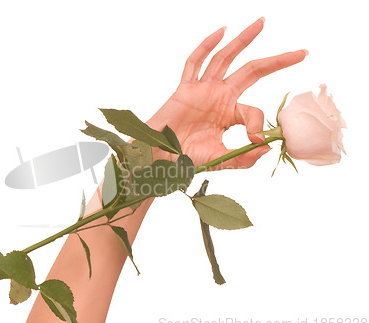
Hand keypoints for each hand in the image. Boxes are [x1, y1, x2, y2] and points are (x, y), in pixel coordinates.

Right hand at [147, 18, 306, 168]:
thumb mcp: (220, 160)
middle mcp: (219, 97)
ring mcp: (203, 90)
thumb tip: (267, 146)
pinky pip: (195, 63)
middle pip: (251, 72)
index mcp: (229, 114)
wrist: (160, 159)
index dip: (259, 123)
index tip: (256, 140)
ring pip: (225, 59)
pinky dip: (206, 47)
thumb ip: (244, 157)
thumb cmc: (186, 158)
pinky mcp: (185, 89)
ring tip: (261, 24)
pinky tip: (222, 32)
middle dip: (276, 62)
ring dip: (243, 41)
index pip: (253, 111)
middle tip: (302, 53)